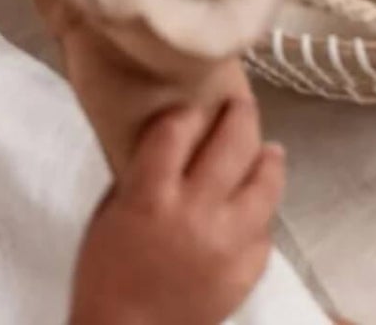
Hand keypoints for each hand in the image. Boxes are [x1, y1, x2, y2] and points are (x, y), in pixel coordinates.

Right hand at [70, 98, 286, 324]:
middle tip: (241, 103)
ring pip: (265, 184)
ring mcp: (226, 243)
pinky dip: (262, 215)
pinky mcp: (245, 273)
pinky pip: (265, 232)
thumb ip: (142, 173)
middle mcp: (194, 212)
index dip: (186, 110)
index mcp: (151, 195)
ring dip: (268, 159)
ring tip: (270, 150)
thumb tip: (174, 139)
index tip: (191, 106)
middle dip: (240, 114)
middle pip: (232, 143)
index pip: (177, 128)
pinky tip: (257, 205)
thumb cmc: (106, 271)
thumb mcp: (111, 211)